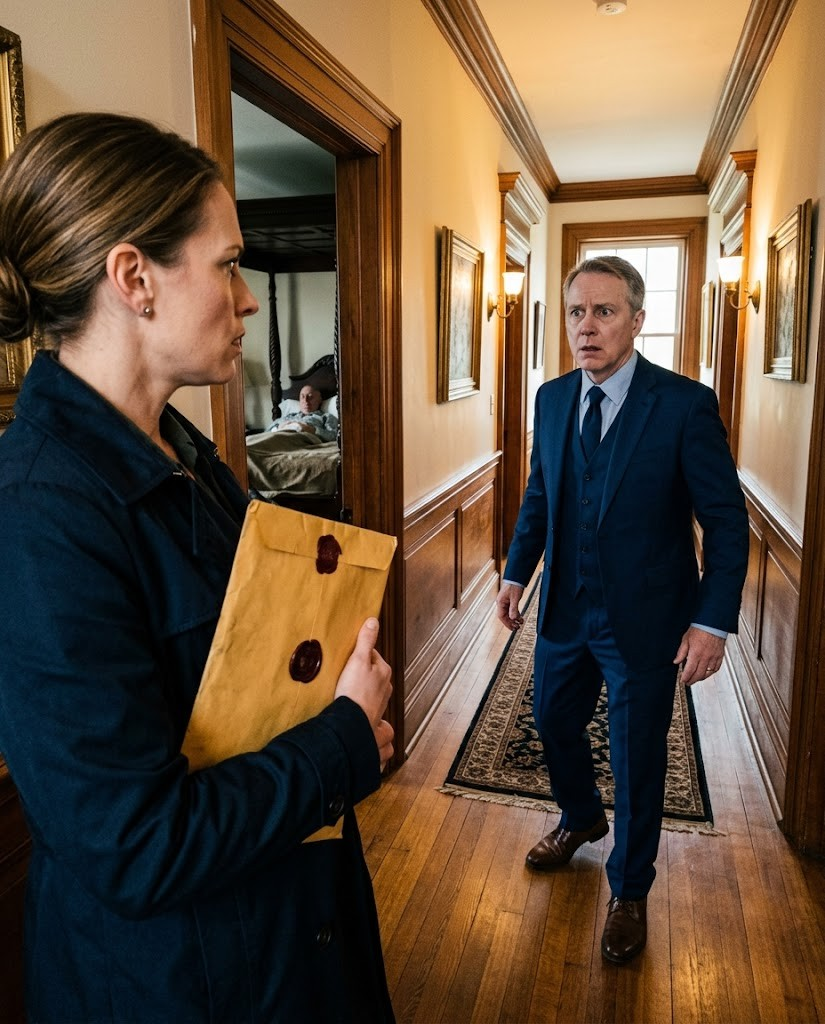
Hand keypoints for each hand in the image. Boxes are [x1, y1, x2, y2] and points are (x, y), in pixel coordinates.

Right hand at [335, 618, 393, 769]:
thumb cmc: (356, 693)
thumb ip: (366, 640)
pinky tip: (349, 704)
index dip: (359, 653)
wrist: (352, 724)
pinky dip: (358, 703)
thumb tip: (373, 621)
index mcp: (384, 671)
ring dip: (359, 688)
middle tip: (344, 672)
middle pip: (371, 672)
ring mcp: (379, 702)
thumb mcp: (358, 660)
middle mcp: (385, 687)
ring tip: (345, 688)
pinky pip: (365, 705)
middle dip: (359, 671)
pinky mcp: (371, 715)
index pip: (372, 654)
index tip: (349, 656)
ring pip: (369, 689)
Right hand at [496, 582, 524, 631]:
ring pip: (508, 613)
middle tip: (517, 628)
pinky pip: (511, 609)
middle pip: (505, 616)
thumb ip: (514, 609)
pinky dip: (515, 614)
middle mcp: (501, 603)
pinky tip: (520, 617)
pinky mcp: (509, 600)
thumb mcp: (515, 598)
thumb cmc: (514, 586)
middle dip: (511, 622)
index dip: (507, 623)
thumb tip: (513, 619)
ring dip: (514, 619)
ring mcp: (505, 601)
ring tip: (520, 624)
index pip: (501, 616)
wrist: (516, 577)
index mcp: (500, 602)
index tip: (512, 628)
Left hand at [673, 626, 725, 685]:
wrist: (713, 623)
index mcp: (696, 653)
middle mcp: (705, 657)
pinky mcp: (720, 656)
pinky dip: (711, 672)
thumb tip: (676, 661)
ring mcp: (713, 657)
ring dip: (701, 678)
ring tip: (696, 679)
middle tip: (688, 682)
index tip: (683, 680)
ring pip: (708, 673)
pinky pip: (716, 668)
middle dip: (692, 680)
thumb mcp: (686, 639)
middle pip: (699, 674)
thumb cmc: (700, 628)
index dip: (685, 677)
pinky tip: (707, 672)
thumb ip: (681, 652)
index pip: (689, 670)